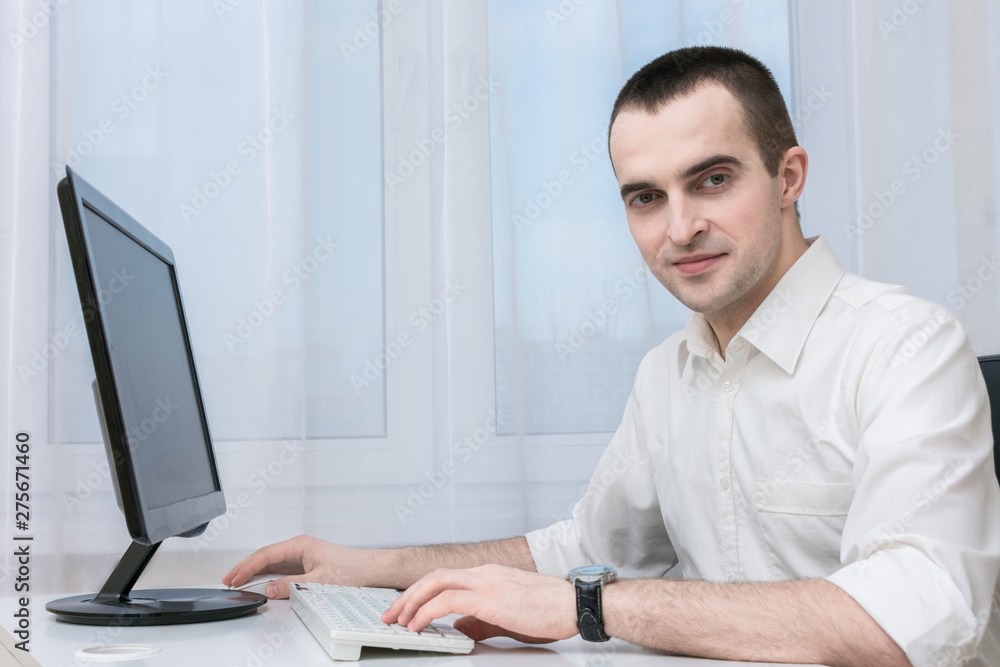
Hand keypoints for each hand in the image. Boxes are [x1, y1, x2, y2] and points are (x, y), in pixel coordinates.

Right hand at [222, 535, 365, 598]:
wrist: (370, 569)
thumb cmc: (352, 569)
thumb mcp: (319, 581)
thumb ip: (292, 585)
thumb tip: (270, 588)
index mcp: (301, 545)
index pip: (266, 554)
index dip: (247, 567)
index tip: (234, 578)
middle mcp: (299, 547)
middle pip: (265, 556)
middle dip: (245, 567)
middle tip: (228, 580)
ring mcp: (302, 555)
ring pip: (271, 562)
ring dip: (255, 571)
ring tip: (238, 581)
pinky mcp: (306, 564)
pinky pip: (281, 568)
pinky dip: (267, 575)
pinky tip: (260, 582)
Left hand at [381, 564, 576, 643]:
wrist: (577, 604)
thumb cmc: (551, 610)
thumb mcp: (509, 617)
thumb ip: (481, 621)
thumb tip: (459, 627)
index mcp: (489, 574)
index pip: (446, 578)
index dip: (421, 592)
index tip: (405, 609)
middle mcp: (484, 573)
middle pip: (434, 576)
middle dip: (407, 595)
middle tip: (390, 614)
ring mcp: (486, 582)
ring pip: (436, 583)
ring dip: (411, 602)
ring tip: (398, 621)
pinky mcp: (490, 597)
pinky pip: (448, 601)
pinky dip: (427, 611)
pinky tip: (418, 625)